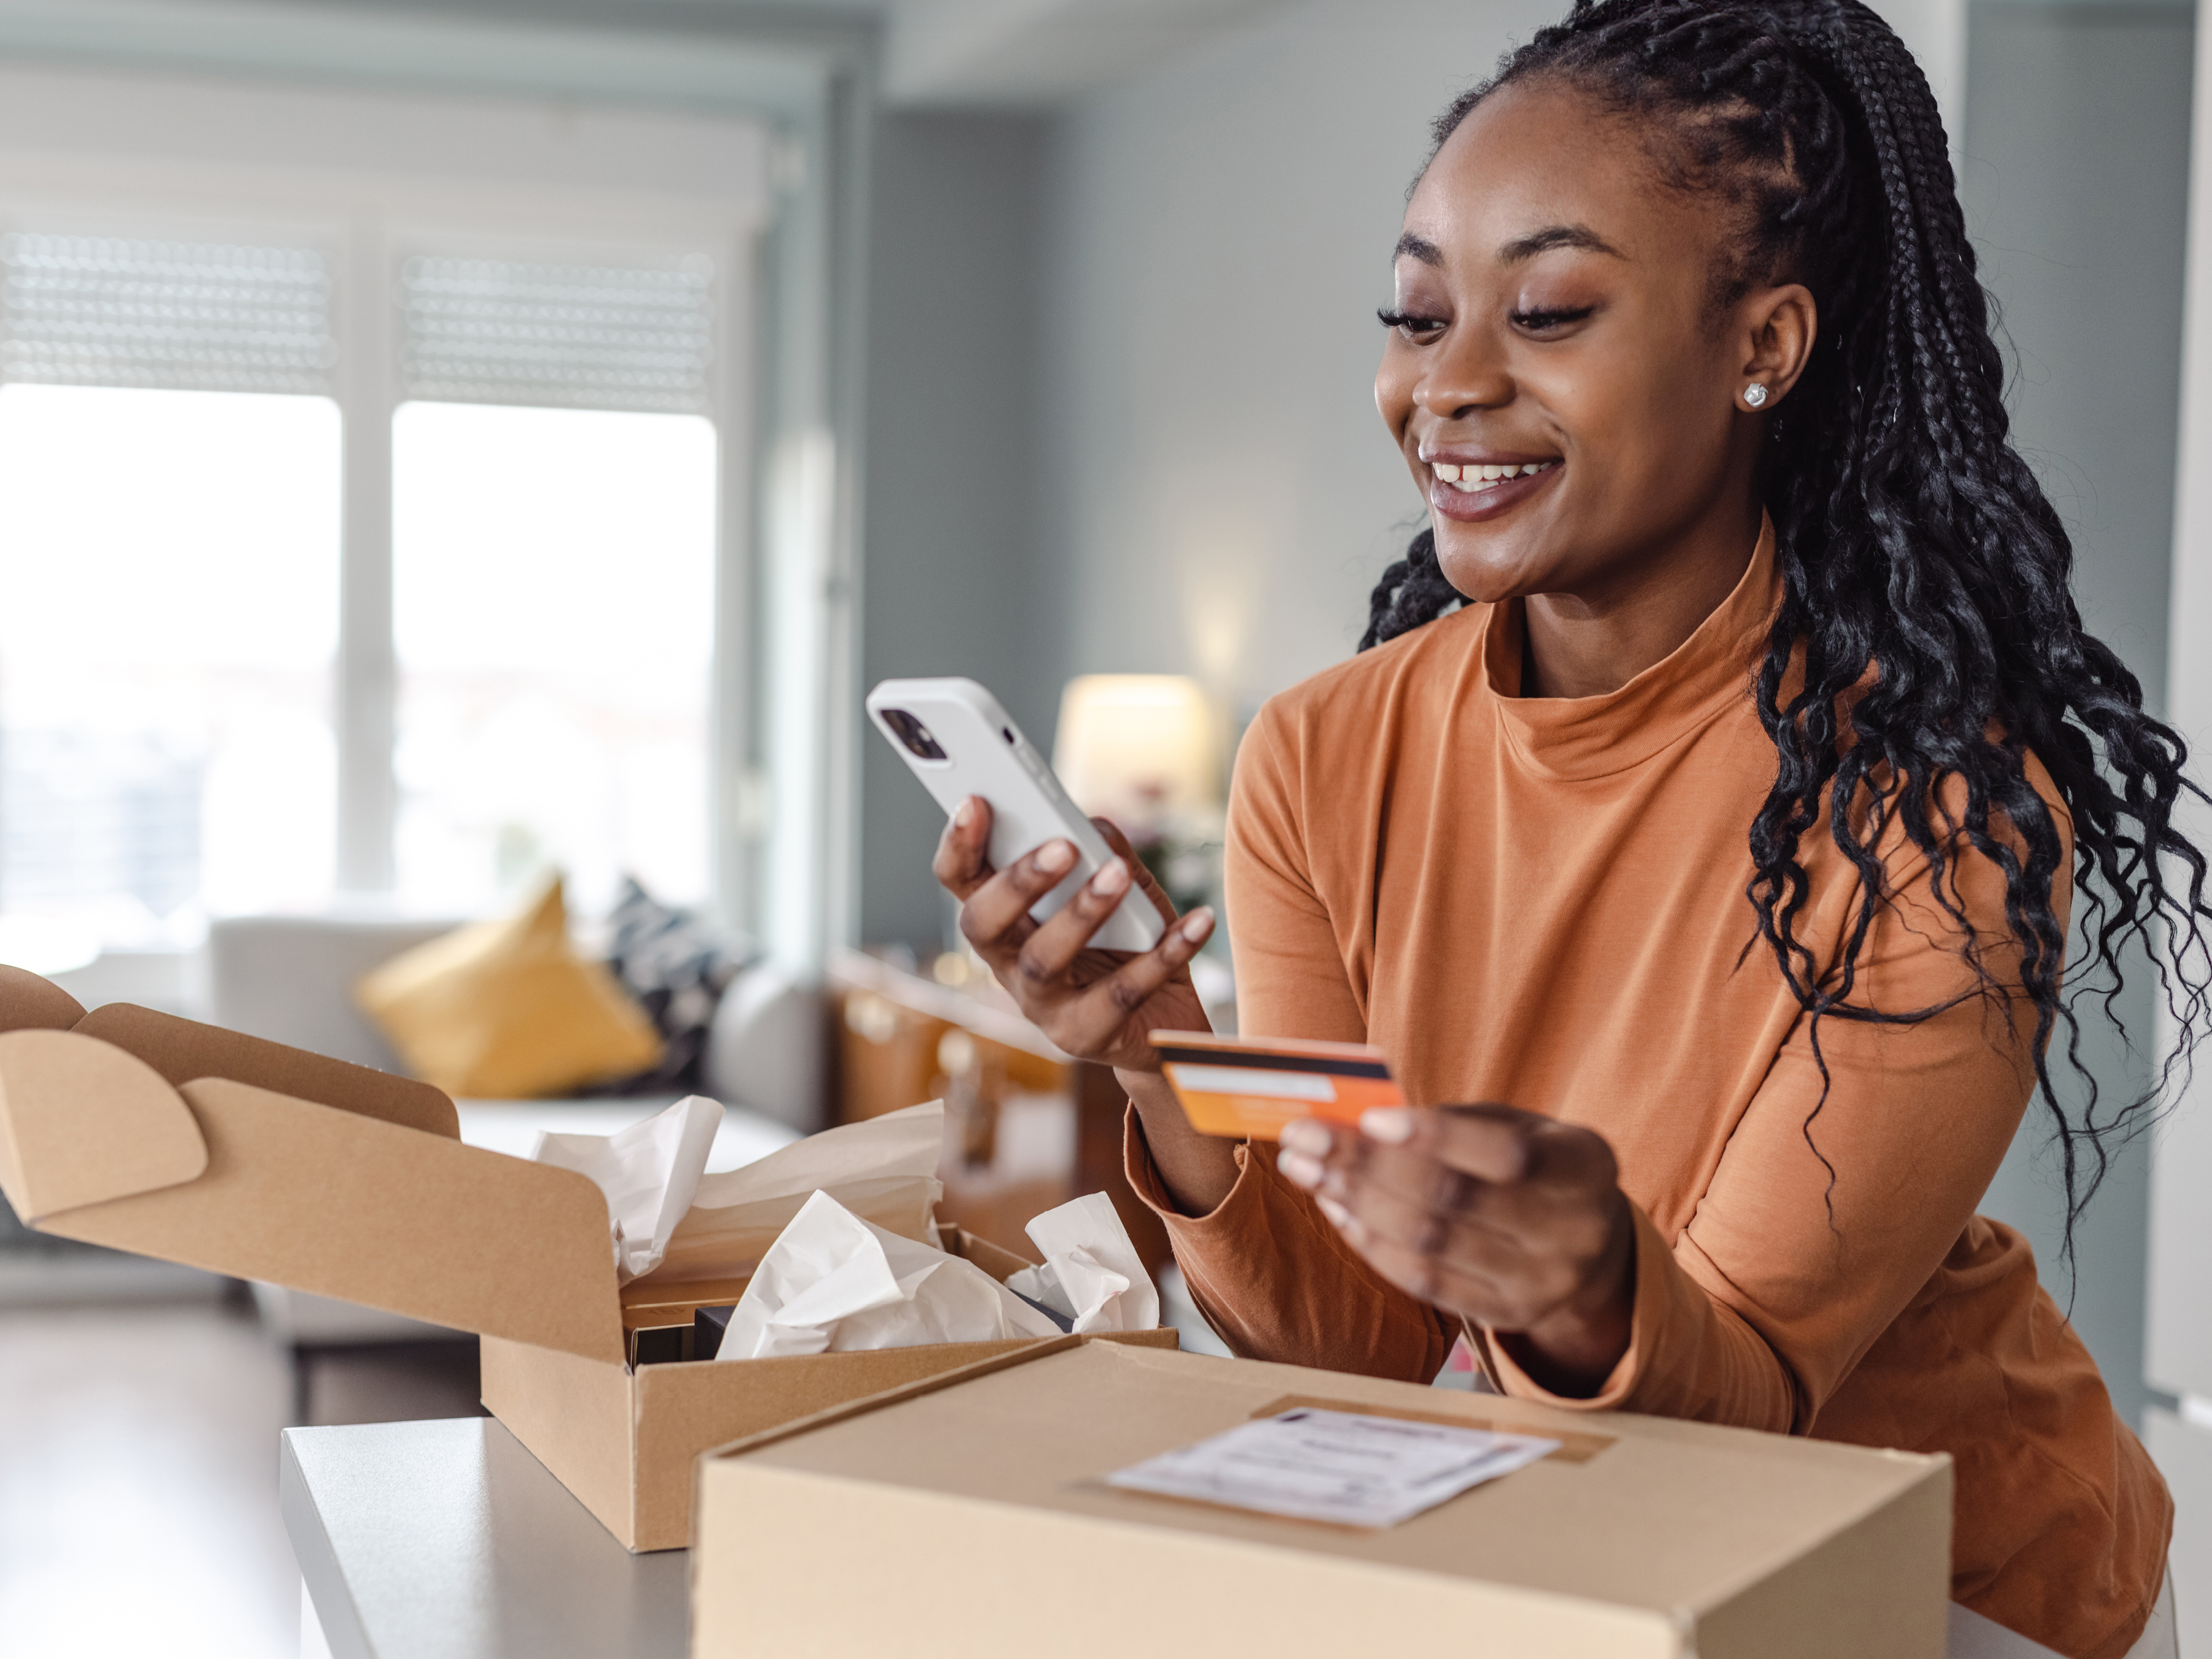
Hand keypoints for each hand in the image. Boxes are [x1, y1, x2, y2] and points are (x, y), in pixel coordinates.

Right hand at [933, 797, 1214, 1071]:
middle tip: (1061, 846)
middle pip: (984, 924)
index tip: (975, 800)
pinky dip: (1165, 953)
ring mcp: (1044, 1007)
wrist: (1165, 1024)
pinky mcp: (1088, 1037)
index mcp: (1006, 921)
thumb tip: (1092, 826)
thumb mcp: (1123, 890)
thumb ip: (1105, 852)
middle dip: (1016, 882)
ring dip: (1081, 912)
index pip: (962, 881)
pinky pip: (1124, 993)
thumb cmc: (1131, 944)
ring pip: (1043, 961)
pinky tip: (1197, 921)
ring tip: (1118, 874)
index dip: (958, 844)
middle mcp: (1010, 966)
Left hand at [1276, 1104, 1636, 1395]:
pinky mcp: (1508, 1315)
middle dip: (1368, 1165)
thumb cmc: (1534, 1165)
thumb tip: (1359, 1121)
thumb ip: (1453, 1123)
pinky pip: (1425, 1282)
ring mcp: (1542, 1283)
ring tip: (1307, 1169)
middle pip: (1455, 1200)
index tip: (1369, 1118)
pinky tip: (1337, 1208)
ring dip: (1355, 1202)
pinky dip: (1372, 1243)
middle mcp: (1575, 1232)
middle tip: (1306, 1138)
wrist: (1587, 1244)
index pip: (1509, 1154)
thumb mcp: (1517, 1126)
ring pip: (1430, 1245)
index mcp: (1585, 1165)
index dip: (1436, 1136)